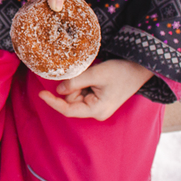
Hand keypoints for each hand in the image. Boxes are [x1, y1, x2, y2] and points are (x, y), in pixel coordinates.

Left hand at [38, 59, 153, 120]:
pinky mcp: (98, 100)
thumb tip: (58, 89)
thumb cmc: (121, 72)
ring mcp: (97, 107)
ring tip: (94, 76)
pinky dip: (83, 83)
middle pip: (71, 101)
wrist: (139, 68)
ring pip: (75, 95)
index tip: (40, 93)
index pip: (68, 110)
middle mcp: (96, 112)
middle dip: (73, 87)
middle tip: (88, 75)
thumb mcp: (96, 74)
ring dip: (79, 84)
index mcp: (96, 110)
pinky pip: (82, 92)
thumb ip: (75, 82)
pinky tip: (94, 78)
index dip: (53, 102)